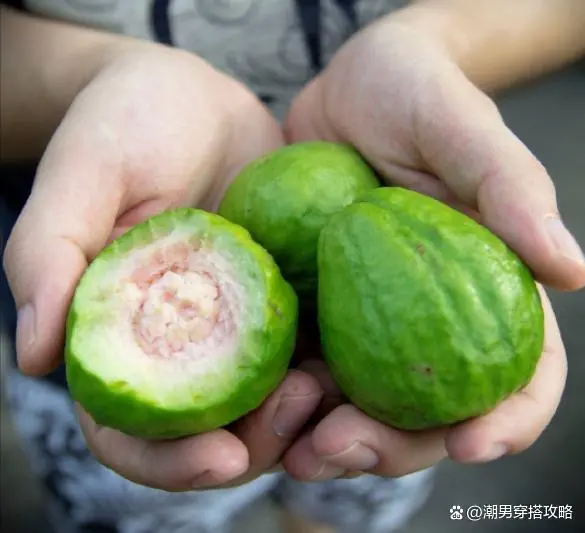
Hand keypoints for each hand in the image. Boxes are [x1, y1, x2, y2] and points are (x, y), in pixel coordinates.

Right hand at [3, 43, 321, 490]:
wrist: (190, 100)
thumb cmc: (124, 127)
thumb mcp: (82, 175)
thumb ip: (48, 256)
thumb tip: (32, 355)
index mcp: (121, 338)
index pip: (132, 431)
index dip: (169, 461)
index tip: (223, 458)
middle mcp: (179, 345)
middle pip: (211, 431)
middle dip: (254, 442)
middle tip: (299, 407)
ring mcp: (234, 328)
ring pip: (266, 403)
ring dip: (299, 414)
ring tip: (327, 384)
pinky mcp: (279, 300)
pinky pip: (306, 349)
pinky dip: (330, 367)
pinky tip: (351, 356)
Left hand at [282, 20, 583, 480]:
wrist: (345, 92)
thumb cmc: (413, 94)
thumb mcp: (457, 124)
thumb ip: (511, 188)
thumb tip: (573, 270)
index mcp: (486, 288)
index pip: (523, 371)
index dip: (510, 418)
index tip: (472, 445)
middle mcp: (431, 319)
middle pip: (431, 412)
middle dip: (393, 448)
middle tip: (340, 449)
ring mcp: (371, 322)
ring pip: (364, 409)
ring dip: (332, 443)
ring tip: (293, 448)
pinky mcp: (317, 312)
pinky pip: (305, 371)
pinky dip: (285, 402)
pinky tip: (259, 409)